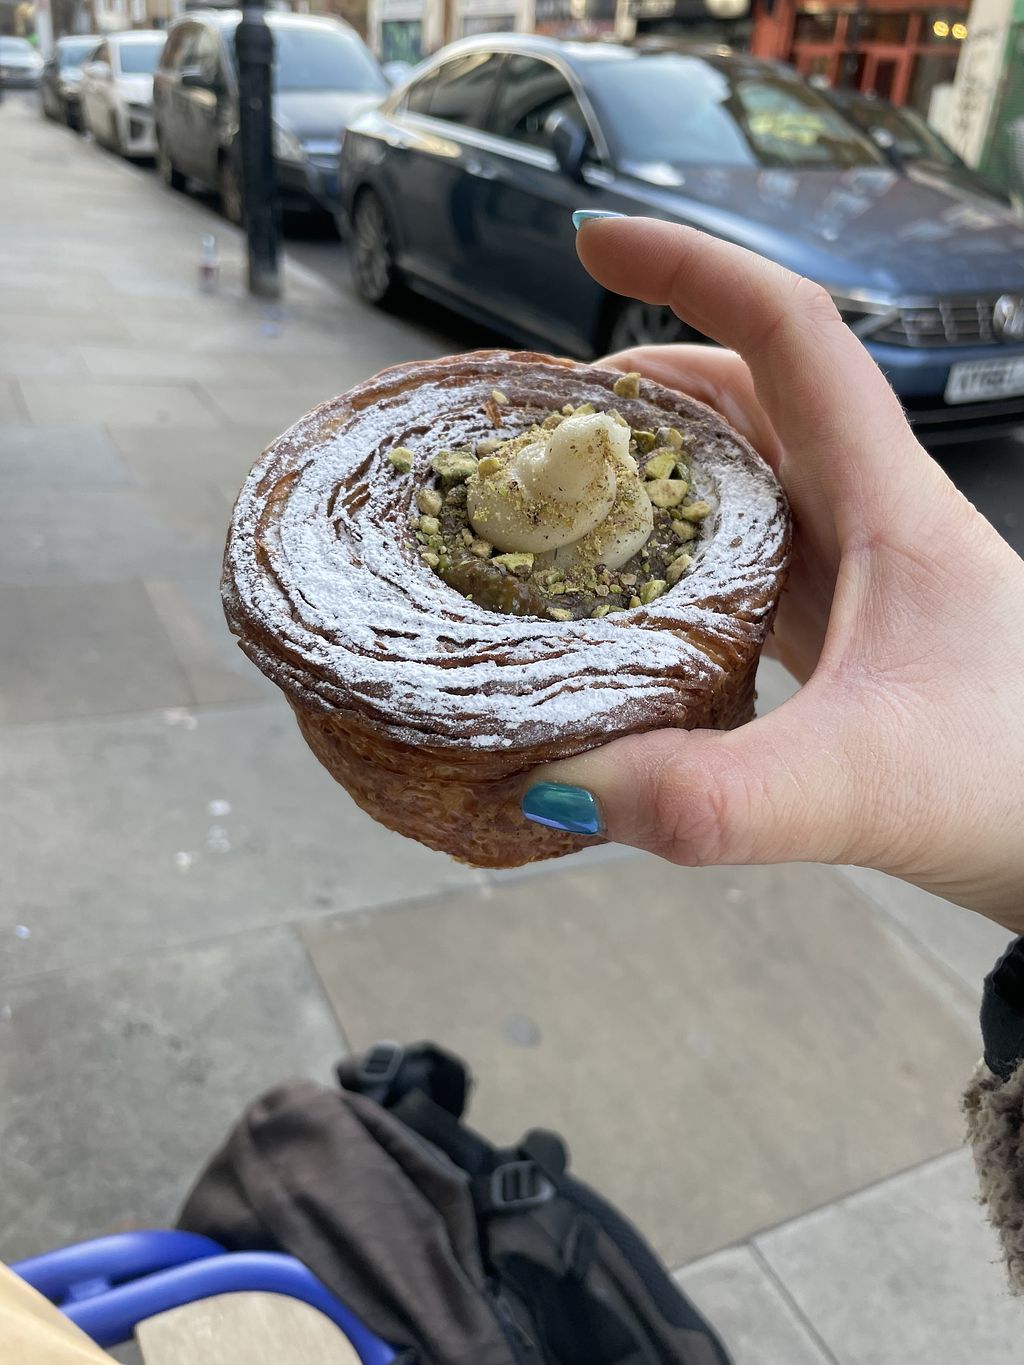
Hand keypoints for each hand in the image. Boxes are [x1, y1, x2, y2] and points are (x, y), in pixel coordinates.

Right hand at [524, 217, 1023, 932]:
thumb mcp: (866, 783)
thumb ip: (718, 797)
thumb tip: (566, 785)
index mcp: (886, 504)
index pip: (787, 333)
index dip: (689, 268)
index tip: (595, 241)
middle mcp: (873, 520)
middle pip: (755, 391)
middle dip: (650, 373)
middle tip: (554, 402)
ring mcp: (863, 577)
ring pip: (754, 474)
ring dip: (667, 459)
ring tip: (575, 486)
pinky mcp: (851, 636)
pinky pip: (755, 558)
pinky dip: (687, 552)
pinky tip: (640, 601)